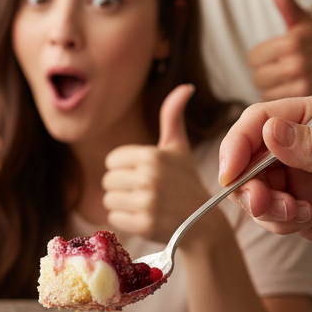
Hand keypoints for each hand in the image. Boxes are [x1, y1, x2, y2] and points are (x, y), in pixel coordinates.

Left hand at [103, 85, 212, 242]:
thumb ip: (173, 117)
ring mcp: (146, 202)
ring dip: (122, 204)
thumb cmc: (186, 182)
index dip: (124, 168)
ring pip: (108, 200)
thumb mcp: (179, 148)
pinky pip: (113, 218)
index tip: (143, 174)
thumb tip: (185, 87)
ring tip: (145, 204)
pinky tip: (145, 218)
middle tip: (145, 192)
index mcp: (152, 155)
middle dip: (122, 187)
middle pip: (107, 180)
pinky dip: (125, 220)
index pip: (112, 160)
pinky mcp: (143, 224)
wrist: (203, 223)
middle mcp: (149, 177)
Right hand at [218, 98, 311, 238]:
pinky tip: (309, 220)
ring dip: (269, 211)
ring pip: (255, 194)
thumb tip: (270, 130)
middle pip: (246, 162)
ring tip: (299, 215)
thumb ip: (310, 141)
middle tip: (262, 204)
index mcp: (304, 118)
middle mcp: (293, 146)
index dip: (235, 146)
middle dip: (250, 188)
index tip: (229, 174)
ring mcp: (294, 176)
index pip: (255, 122)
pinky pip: (273, 216)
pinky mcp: (298, 203)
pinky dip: (285, 224)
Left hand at [248, 0, 311, 99]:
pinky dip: (282, 94)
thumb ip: (285, 0)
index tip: (280, 51)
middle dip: (267, 70)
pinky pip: (275, 99)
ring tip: (292, 74)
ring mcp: (302, 82)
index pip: (253, 58)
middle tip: (286, 63)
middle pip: (257, 76)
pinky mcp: (304, 96)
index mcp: (291, 41)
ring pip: (265, 89)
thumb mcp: (301, 19)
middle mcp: (297, 62)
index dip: (263, 55)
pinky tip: (296, 85)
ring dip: (274, 84)